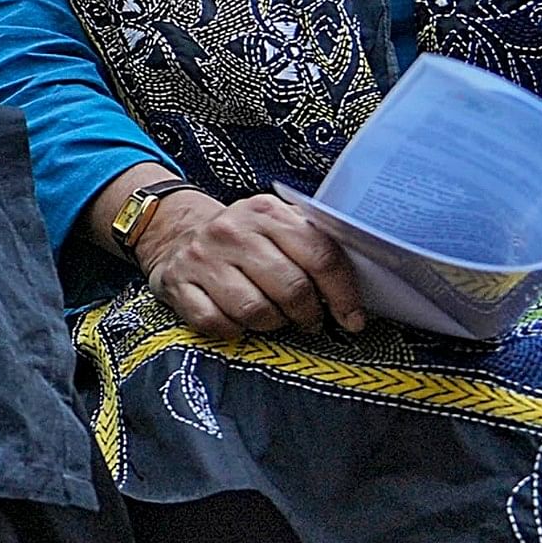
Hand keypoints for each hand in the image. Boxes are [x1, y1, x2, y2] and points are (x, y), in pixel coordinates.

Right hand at [139, 190, 368, 337]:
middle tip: (310, 320)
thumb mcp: (278, 224)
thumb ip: (314, 243)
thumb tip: (365, 283)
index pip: (320, 256)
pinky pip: (216, 322)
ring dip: (272, 324)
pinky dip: (234, 330)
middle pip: (290, 288)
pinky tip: (240, 322)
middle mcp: (233, 231)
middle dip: (308, 314)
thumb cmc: (244, 238)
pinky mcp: (177, 284)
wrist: (176, 231)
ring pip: (254, 310)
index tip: (353, 320)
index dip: (343, 294)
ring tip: (275, 319)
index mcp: (268, 212)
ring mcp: (202, 258)